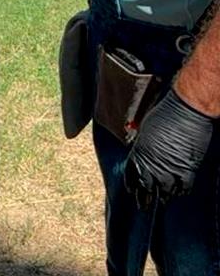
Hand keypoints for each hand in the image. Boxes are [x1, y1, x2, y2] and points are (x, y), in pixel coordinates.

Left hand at [123, 88, 213, 207]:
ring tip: (160, 202)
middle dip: (144, 198)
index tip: (132, 192)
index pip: (131, 175)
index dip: (132, 185)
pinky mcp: (187, 171)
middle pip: (146, 188)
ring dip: (162, 197)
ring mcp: (169, 170)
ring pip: (164, 192)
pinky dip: (180, 191)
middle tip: (142, 207)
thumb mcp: (145, 131)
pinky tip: (179, 194)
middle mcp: (152, 165)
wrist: (185, 112)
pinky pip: (182, 188)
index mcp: (138, 154)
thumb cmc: (163, 115)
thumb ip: (142, 145)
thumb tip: (142, 151)